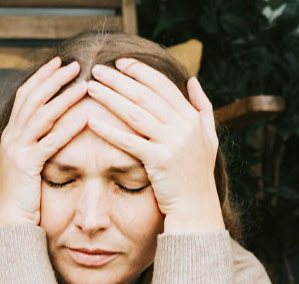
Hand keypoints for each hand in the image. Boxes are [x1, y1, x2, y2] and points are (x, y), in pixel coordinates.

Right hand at [0, 58, 87, 235]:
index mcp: (11, 136)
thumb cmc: (21, 200)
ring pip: (41, 115)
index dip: (41, 78)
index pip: (26, 97)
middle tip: (74, 64)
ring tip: (84, 84)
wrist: (6, 223)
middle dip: (53, 79)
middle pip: (32, 98)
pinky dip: (67, 128)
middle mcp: (10, 138)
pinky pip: (49, 141)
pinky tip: (84, 118)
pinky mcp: (25, 165)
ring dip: (63, 97)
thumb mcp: (27, 167)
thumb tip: (53, 136)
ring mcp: (16, 150)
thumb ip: (37, 148)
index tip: (58, 63)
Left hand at [85, 58, 224, 233]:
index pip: (163, 85)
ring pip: (135, 114)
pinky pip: (129, 142)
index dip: (140, 71)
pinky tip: (92, 122)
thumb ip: (203, 107)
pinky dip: (109, 131)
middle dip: (119, 80)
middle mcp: (183, 126)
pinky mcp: (159, 161)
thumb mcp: (208, 137)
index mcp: (192, 117)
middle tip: (97, 69)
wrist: (197, 206)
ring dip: (111, 98)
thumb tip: (192, 80)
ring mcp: (172, 143)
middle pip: (145, 95)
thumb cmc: (197, 174)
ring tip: (90, 88)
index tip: (121, 62)